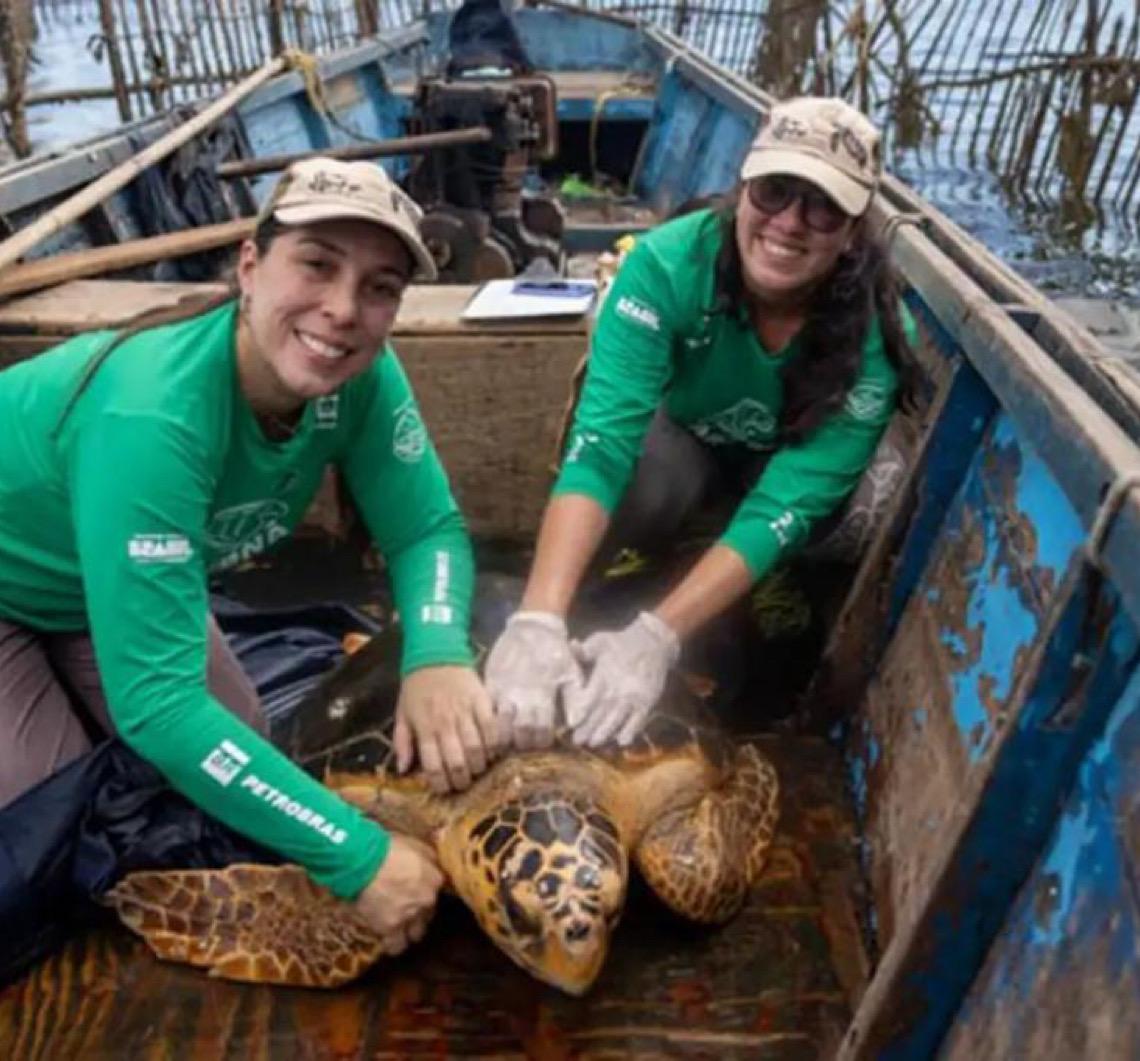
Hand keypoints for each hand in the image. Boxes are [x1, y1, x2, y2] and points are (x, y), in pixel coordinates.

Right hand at [353, 834, 442, 955]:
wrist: (363, 861)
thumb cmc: (387, 848)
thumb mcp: (415, 844)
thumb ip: (429, 857)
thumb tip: (436, 863)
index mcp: (435, 879)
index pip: (438, 890)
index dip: (427, 890)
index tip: (418, 890)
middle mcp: (427, 900)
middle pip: (429, 913)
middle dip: (420, 912)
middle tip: (406, 906)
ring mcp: (410, 916)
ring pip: (416, 933)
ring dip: (410, 930)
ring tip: (400, 925)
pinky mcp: (390, 928)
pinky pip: (396, 945)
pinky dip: (394, 944)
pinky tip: (389, 939)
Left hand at [394, 665, 497, 793]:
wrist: (435, 653)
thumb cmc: (417, 687)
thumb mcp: (402, 714)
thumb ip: (402, 742)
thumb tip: (402, 770)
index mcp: (424, 728)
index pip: (433, 765)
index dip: (441, 783)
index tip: (446, 789)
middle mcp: (445, 723)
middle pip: (457, 761)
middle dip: (462, 779)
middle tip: (464, 783)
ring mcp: (465, 712)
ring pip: (477, 748)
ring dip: (479, 765)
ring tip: (479, 769)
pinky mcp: (482, 701)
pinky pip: (492, 728)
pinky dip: (495, 744)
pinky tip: (493, 751)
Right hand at [484, 611, 583, 749]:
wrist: (533, 626)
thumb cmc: (555, 651)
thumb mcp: (571, 673)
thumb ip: (574, 699)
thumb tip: (574, 725)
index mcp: (543, 695)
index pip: (541, 730)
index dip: (542, 741)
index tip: (543, 741)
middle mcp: (522, 696)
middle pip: (520, 732)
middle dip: (524, 742)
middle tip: (527, 743)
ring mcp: (503, 690)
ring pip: (500, 723)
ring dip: (505, 735)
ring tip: (510, 739)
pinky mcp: (490, 683)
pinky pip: (486, 707)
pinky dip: (491, 719)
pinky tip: (496, 723)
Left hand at [564, 611, 679, 746]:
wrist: (653, 641)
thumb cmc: (621, 641)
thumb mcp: (601, 641)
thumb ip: (585, 650)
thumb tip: (571, 646)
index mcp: (604, 675)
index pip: (589, 699)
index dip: (580, 713)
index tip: (571, 725)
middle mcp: (618, 689)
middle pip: (601, 714)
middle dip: (589, 729)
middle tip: (578, 741)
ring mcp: (634, 697)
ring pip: (617, 720)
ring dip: (605, 734)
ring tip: (594, 744)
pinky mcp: (647, 701)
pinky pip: (639, 720)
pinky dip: (631, 731)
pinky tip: (622, 742)